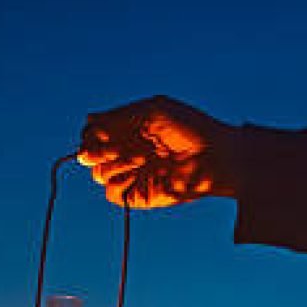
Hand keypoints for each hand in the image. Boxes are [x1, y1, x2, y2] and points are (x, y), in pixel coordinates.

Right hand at [78, 96, 239, 208]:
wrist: (217, 157)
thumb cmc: (191, 128)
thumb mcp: (153, 110)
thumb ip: (119, 116)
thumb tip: (89, 121)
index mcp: (129, 130)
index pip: (93, 133)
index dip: (91, 133)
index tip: (98, 132)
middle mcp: (127, 153)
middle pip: (90, 155)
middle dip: (97, 150)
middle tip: (115, 147)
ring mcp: (132, 174)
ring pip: (98, 175)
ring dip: (111, 165)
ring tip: (136, 158)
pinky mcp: (139, 195)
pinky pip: (113, 194)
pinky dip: (119, 183)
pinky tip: (138, 172)